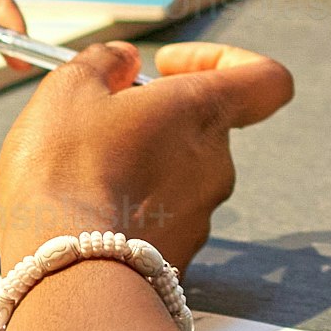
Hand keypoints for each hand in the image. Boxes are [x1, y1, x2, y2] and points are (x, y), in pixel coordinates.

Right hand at [0, 38, 294, 265]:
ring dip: (139, 166)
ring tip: (80, 174)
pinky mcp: (180, 258)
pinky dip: (130, 212)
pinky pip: (159, 222)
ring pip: (177, 176)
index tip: (170, 65)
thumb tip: (124, 60)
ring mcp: (202, 216)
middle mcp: (216, 164)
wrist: (64, 270)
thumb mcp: (71, 89)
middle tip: (97, 123)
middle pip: (202, 126)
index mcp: (203, 111)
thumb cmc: (67, 173)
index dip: (225, 60)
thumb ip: (105, 61)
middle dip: (154, 119)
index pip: (267, 79)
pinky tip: (85, 215)